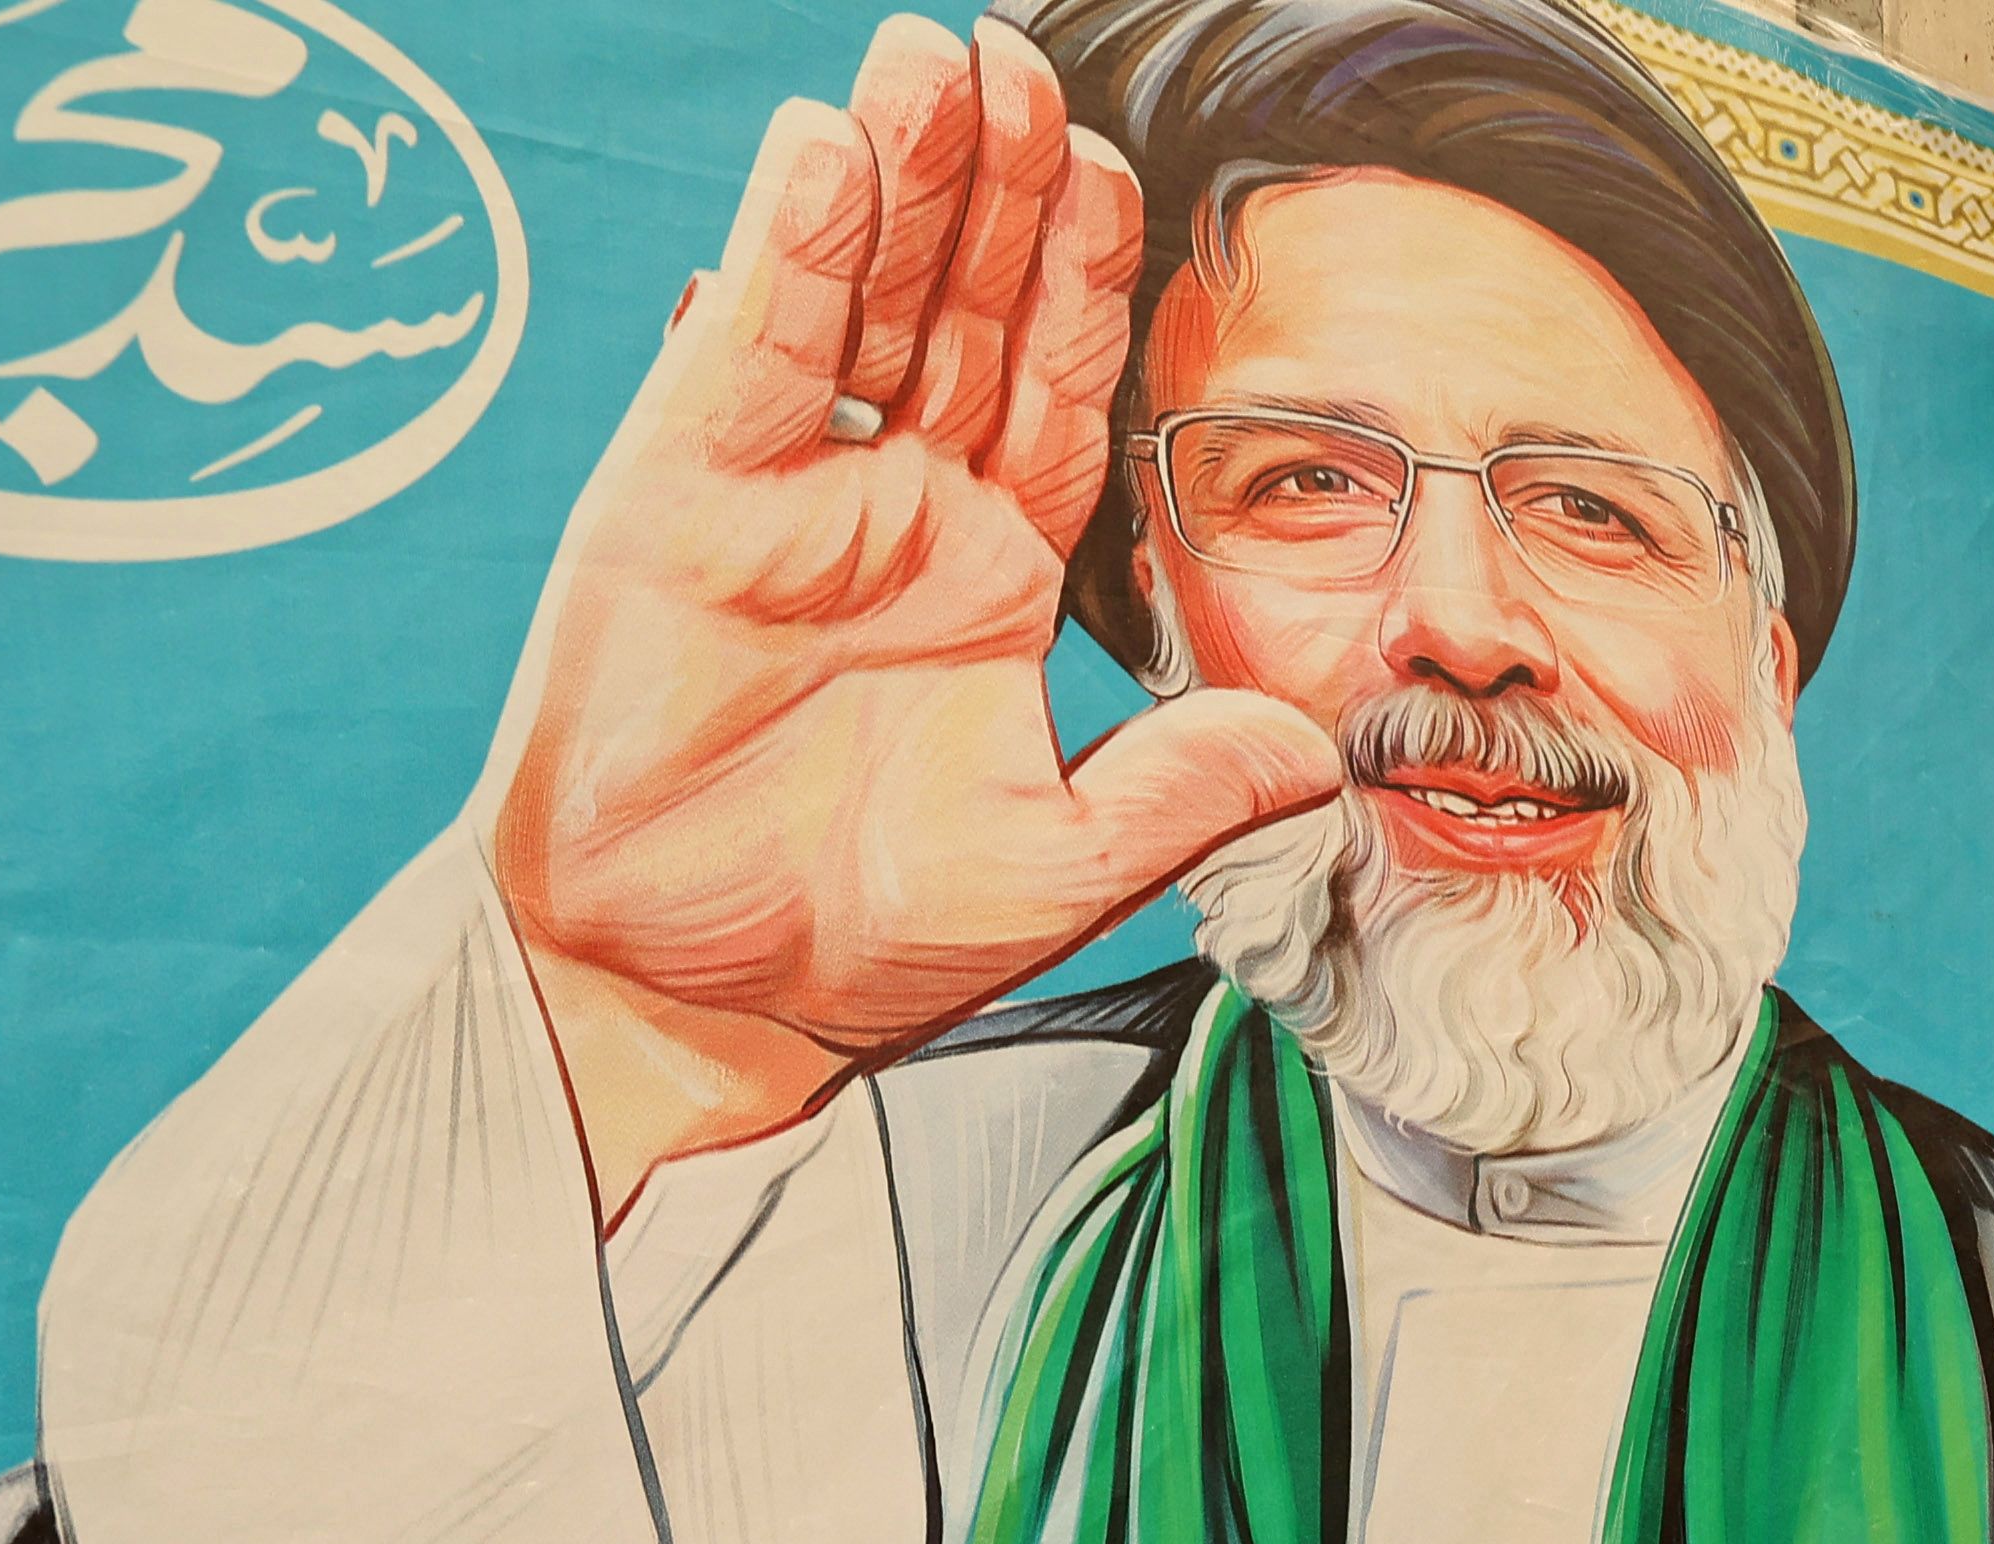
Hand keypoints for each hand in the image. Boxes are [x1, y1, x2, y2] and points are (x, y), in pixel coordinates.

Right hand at [479, 17, 1342, 1216]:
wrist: (697, 999)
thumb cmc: (860, 942)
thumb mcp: (1053, 869)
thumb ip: (1177, 793)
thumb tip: (1316, 749)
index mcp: (996, 570)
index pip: (1057, 387)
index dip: (1085, 278)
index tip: (1124, 170)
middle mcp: (897, 506)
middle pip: (961, 305)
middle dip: (994, 183)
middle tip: (1023, 61)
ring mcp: (786, 493)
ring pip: (854, 298)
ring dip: (895, 178)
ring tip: (932, 60)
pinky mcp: (677, 503)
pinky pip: (744, 355)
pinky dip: (782, 253)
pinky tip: (824, 155)